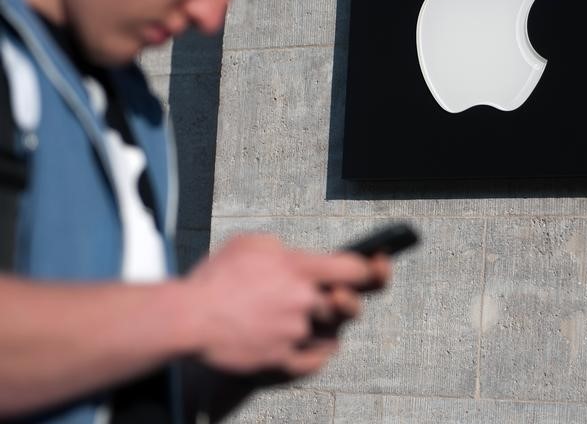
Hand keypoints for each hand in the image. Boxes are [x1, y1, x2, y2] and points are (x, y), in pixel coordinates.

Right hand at [184, 235, 387, 376]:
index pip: (355, 269)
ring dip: (326, 324)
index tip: (380, 266)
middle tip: (336, 296)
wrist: (188, 318)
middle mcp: (304, 301)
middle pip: (349, 304)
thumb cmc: (215, 279)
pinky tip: (310, 344)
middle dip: (345, 299)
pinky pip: (315, 361)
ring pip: (332, 332)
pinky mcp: (282, 361)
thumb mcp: (251, 243)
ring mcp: (295, 334)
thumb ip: (283, 248)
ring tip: (307, 317)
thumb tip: (297, 256)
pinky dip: (317, 353)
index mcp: (299, 268)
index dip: (373, 267)